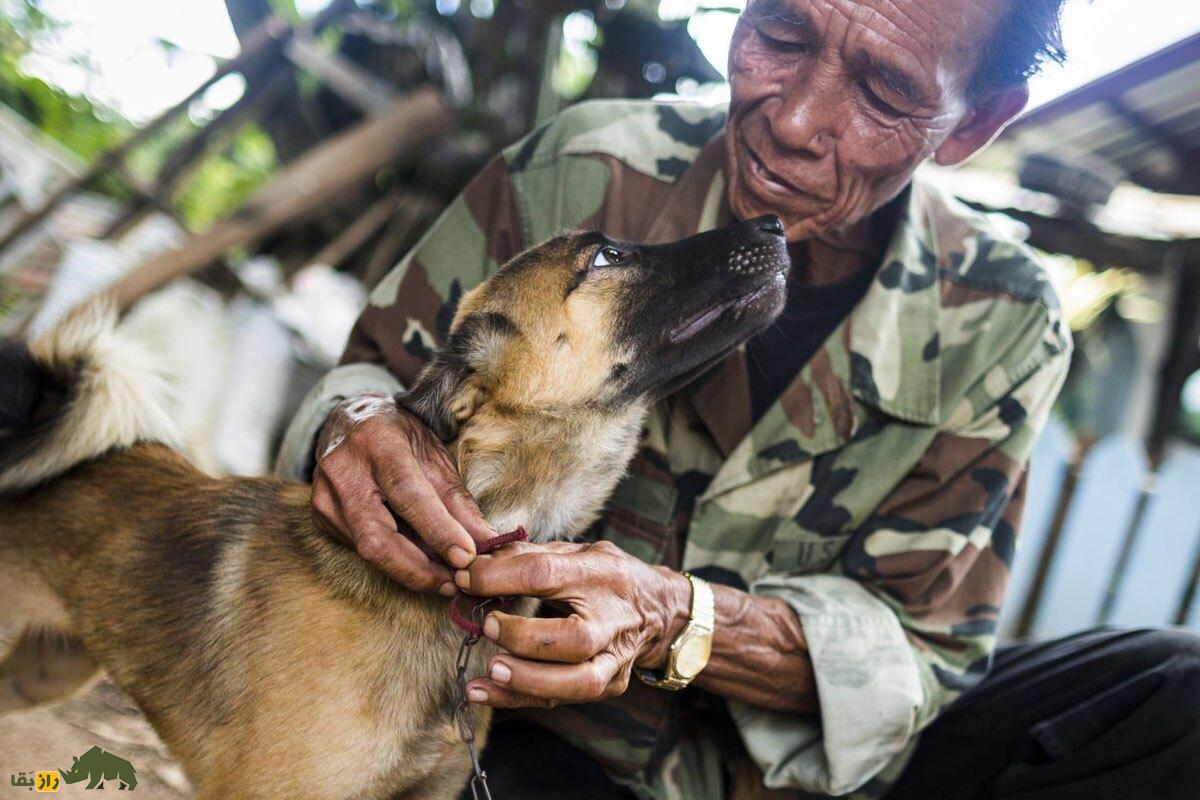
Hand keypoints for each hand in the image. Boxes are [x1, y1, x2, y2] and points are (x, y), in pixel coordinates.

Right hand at [310, 393, 495, 593]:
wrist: (351, 421)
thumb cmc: (400, 436)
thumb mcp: (435, 455)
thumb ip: (458, 500)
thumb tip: (486, 541)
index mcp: (377, 442)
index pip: (407, 494)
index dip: (438, 529)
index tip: (467, 556)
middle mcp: (343, 471)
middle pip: (378, 538)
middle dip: (419, 569)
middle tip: (455, 583)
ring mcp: (326, 497)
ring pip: (369, 551)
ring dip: (411, 569)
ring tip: (443, 573)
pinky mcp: (321, 518)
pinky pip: (360, 550)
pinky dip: (393, 560)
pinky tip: (415, 557)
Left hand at [454, 541, 691, 707]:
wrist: (661, 611)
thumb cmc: (609, 577)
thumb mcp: (578, 551)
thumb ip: (530, 555)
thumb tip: (475, 560)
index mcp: (602, 574)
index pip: (547, 574)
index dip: (501, 576)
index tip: (466, 578)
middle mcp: (613, 619)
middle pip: (574, 638)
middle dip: (524, 637)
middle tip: (489, 626)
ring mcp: (615, 658)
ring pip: (576, 681)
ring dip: (526, 680)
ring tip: (490, 671)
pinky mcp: (610, 685)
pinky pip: (562, 701)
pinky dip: (519, 699)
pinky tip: (484, 692)